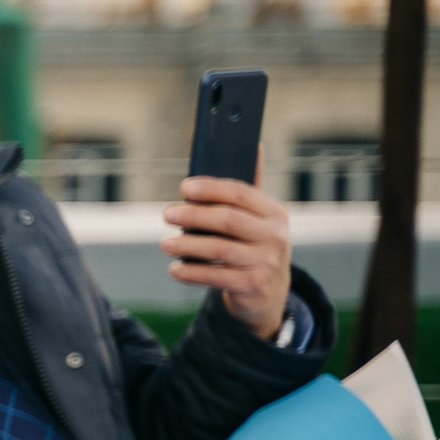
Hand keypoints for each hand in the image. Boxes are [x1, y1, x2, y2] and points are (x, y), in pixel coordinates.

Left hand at [163, 178, 292, 338]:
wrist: (269, 292)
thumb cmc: (254, 246)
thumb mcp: (258, 220)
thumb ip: (247, 192)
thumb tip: (254, 147)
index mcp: (274, 212)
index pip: (241, 193)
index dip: (212, 188)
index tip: (184, 188)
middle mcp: (274, 236)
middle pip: (228, 220)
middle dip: (194, 215)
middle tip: (167, 214)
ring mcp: (265, 262)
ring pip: (219, 250)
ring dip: (187, 246)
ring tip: (165, 244)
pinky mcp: (252, 286)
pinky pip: (216, 277)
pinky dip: (191, 273)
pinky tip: (175, 269)